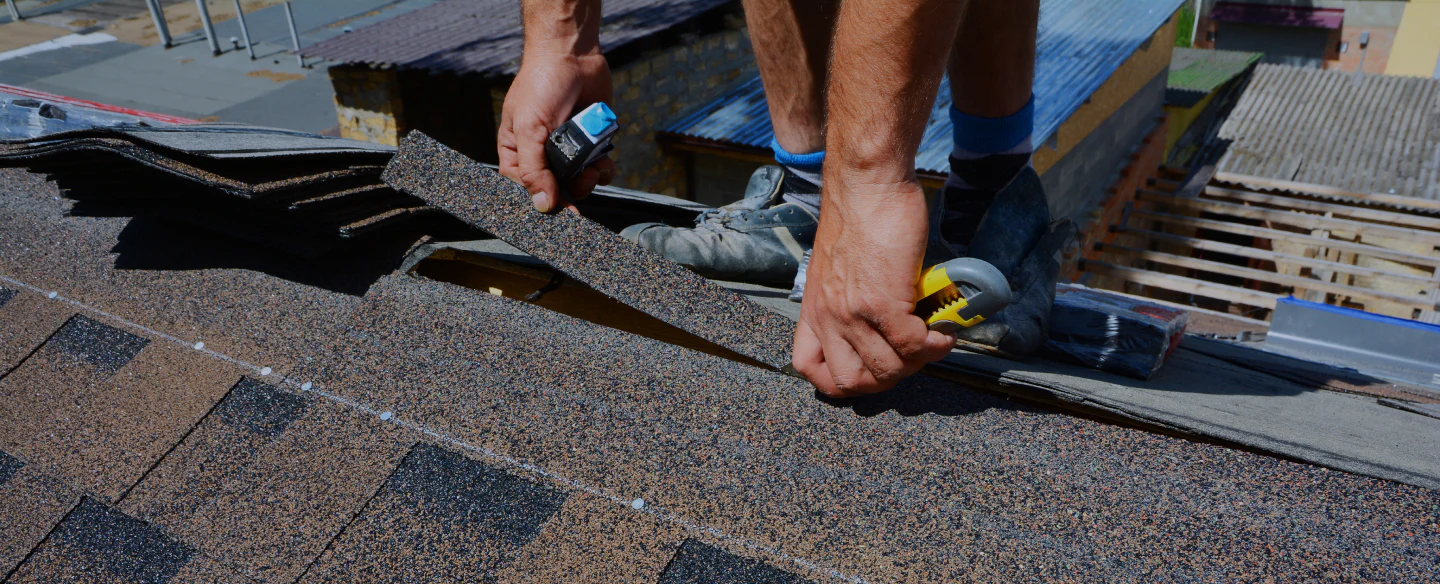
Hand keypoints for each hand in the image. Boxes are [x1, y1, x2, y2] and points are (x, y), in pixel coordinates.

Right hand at [498, 49, 614, 212]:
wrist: (572, 55)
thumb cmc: (540, 84)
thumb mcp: (529, 128)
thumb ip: (533, 168)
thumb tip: (543, 204)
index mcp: (517, 152)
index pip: (525, 189)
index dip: (542, 202)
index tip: (560, 211)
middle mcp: (542, 154)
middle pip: (556, 190)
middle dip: (572, 190)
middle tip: (582, 180)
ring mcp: (568, 149)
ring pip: (580, 182)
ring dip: (590, 179)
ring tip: (594, 165)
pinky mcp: (591, 142)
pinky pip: (599, 168)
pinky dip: (604, 167)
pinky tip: (604, 157)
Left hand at [792, 176, 955, 396]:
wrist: (867, 184)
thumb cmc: (860, 217)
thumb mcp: (838, 268)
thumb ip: (848, 300)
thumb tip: (881, 325)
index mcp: (813, 309)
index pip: (810, 369)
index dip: (841, 381)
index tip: (870, 370)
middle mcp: (828, 317)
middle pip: (853, 382)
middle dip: (887, 379)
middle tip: (910, 357)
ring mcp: (853, 314)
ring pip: (888, 369)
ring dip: (918, 362)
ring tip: (932, 340)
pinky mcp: (883, 303)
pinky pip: (913, 345)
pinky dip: (935, 345)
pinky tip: (943, 331)